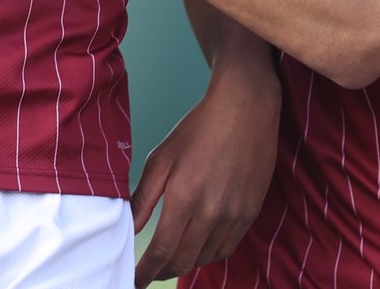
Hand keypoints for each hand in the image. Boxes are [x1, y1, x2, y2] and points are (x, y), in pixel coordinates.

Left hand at [132, 71, 278, 285]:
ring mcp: (235, 215)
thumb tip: (129, 227)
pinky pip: (227, 247)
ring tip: (172, 257)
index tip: (135, 280)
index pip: (162, 250)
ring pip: (206, 257)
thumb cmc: (198, 129)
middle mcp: (212, 212)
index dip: (146, 271)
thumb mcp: (162, 157)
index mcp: (185, 196)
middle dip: (163, 270)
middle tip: (151, 270)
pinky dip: (209, 253)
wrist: (245, 109)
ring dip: (186, 262)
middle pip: (184, 260)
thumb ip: (144, 197)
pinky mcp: (250, 213)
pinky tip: (198, 245)